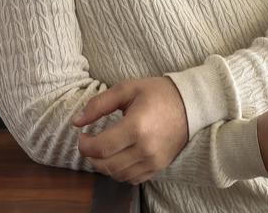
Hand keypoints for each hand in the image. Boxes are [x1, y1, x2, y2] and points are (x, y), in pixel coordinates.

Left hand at [73, 76, 189, 185]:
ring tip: (103, 150)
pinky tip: (119, 157)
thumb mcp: (127, 89)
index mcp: (136, 127)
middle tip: (90, 143)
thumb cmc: (158, 93)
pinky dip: (120, 172)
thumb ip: (99, 104)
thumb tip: (77, 121)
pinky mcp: (158, 167)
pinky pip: (132, 179)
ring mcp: (153, 161)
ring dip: (104, 166)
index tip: (83, 136)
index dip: (85, 145)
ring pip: (117, 175)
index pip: (101, 148)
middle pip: (106, 165)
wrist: (190, 104)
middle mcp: (145, 149)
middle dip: (91, 157)